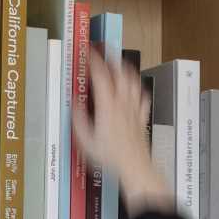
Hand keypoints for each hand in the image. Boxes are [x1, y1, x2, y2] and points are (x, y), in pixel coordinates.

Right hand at [73, 48, 172, 215]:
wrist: (135, 167)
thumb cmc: (110, 157)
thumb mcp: (86, 140)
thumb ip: (79, 119)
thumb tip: (75, 104)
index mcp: (108, 106)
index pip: (102, 75)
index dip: (95, 60)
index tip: (89, 51)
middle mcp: (123, 104)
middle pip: (121, 72)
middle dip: (112, 57)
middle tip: (105, 50)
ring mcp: (134, 110)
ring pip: (134, 81)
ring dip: (126, 69)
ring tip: (119, 63)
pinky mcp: (141, 118)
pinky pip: (143, 97)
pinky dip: (138, 88)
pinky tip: (136, 87)